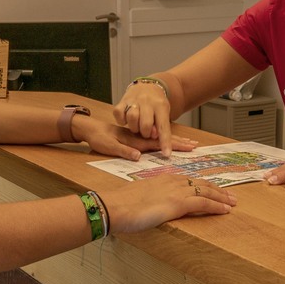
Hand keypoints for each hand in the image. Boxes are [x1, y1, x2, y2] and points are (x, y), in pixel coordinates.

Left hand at [73, 111, 197, 160]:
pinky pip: (154, 139)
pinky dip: (164, 140)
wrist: (90, 127)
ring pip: (161, 138)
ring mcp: (138, 137)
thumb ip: (123, 150)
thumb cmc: (98, 138)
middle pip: (164, 139)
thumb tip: (138, 156)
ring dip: (175, 140)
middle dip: (180, 142)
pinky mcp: (135, 138)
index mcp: (135, 140)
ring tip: (188, 143)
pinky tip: (169, 143)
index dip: (173, 145)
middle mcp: (139, 137)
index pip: (158, 143)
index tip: (188, 147)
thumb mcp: (108, 146)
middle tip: (195, 145)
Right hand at [101, 174, 235, 232]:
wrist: (114, 207)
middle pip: (200, 183)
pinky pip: (203, 202)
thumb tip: (150, 208)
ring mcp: (176, 191)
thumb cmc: (120, 205)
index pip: (188, 180)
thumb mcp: (138, 198)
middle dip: (217, 189)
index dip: (203, 185)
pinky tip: (225, 210)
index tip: (212, 190)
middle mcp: (171, 181)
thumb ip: (149, 200)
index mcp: (162, 179)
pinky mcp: (178, 203)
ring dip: (221, 197)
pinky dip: (216, 205)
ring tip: (233, 203)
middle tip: (230, 196)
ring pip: (206, 191)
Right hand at [114, 79, 174, 156]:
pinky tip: (126, 121)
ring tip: (137, 127)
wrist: (146, 86)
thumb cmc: (156, 105)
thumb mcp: (163, 114)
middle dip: (146, 134)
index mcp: (160, 106)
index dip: (165, 142)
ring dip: (134, 127)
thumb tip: (155, 137)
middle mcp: (147, 102)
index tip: (167, 154)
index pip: (164, 127)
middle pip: (146, 124)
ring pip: (132, 118)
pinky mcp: (122, 101)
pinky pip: (119, 113)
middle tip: (146, 133)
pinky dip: (121, 120)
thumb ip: (159, 127)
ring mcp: (133, 100)